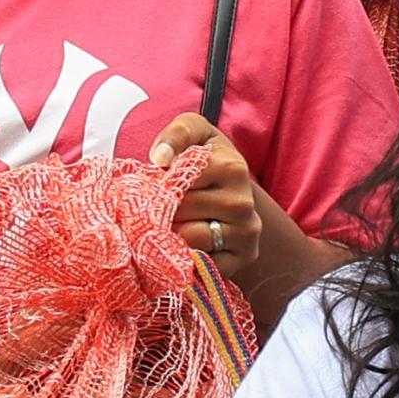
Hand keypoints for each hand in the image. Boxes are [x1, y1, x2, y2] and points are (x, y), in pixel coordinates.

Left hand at [150, 114, 271, 283]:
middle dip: (159, 210)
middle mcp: (243, 202)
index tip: (154, 183)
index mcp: (232, 168)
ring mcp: (246, 233)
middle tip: (152, 207)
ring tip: (166, 224)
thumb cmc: (205, 157)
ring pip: (190, 240)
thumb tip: (160, 159)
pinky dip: (186, 258)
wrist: (232, 188)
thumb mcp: (194, 132)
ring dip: (170, 234)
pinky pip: (203, 265)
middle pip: (181, 212)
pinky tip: (181, 245)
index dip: (159, 184)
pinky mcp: (243, 258)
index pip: (179, 181)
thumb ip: (177, 134)